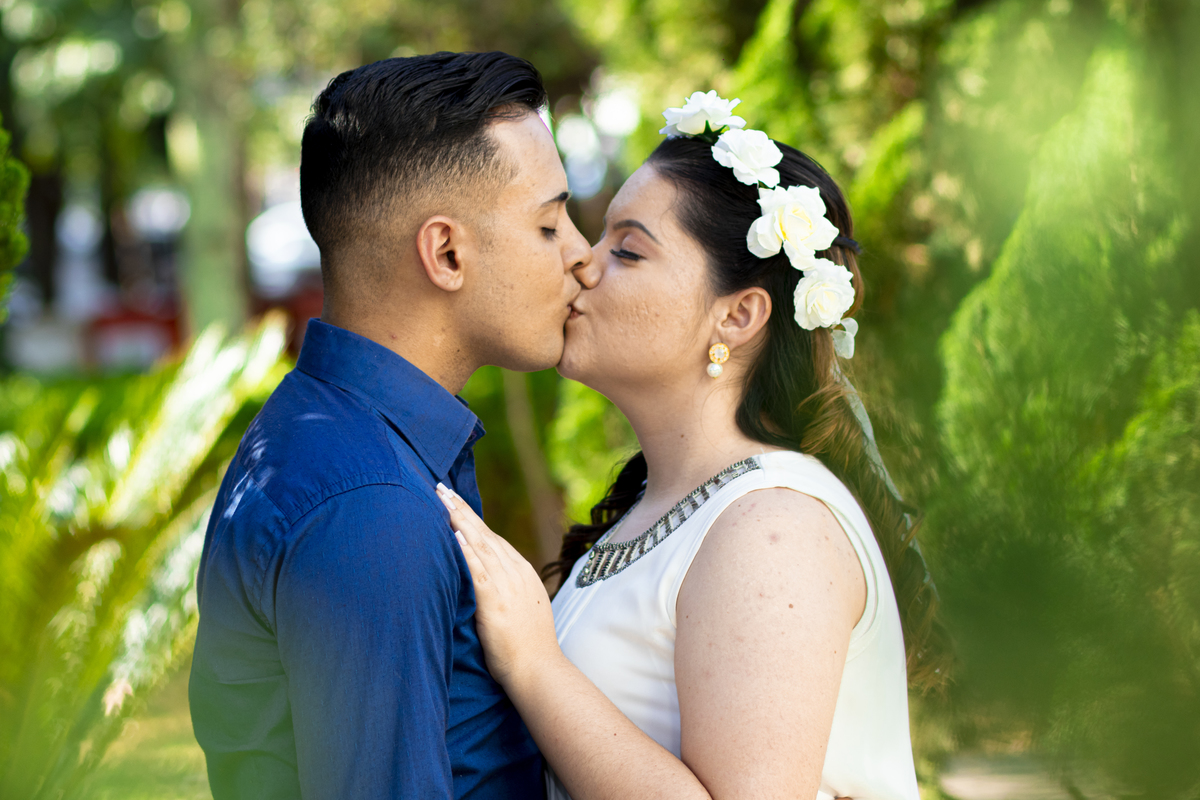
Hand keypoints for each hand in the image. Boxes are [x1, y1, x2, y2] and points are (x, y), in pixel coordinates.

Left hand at [435, 483, 561, 687]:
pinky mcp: (495, 601)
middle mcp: (516, 573)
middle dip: (461, 509)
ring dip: (459, 520)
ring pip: (480, 544)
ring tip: (441, 501)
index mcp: (522, 573)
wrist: (538, 669)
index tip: (455, 501)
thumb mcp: (522, 609)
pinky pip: (477, 570)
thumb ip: (507, 590)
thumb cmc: (528, 647)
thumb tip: (486, 582)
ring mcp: (507, 585)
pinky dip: (465, 551)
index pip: (493, 538)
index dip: (472, 519)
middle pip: (485, 533)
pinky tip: (453, 535)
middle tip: (441, 488)